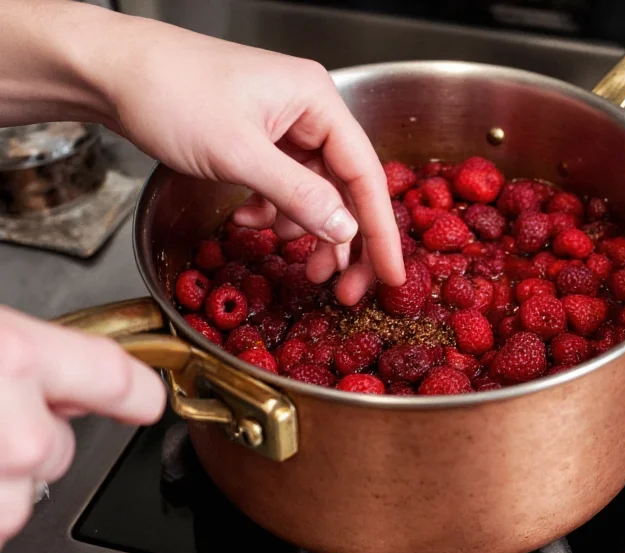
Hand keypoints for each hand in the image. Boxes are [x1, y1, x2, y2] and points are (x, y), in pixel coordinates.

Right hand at [0, 307, 164, 549]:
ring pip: (24, 496)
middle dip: (35, 438)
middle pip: (60, 450)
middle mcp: (17, 426)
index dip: (138, 391)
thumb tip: (74, 380)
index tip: (147, 398)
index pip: (118, 378)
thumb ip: (38, 359)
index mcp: (20, 359)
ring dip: (1, 479)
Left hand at [97, 16, 405, 304]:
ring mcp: (284, 126)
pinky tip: (250, 219)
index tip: (392, 274)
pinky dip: (272, 211)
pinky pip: (284, 186)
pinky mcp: (261, 139)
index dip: (381, 230)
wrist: (112, 71)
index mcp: (317, 102)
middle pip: (345, 187)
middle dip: (342, 240)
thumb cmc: (170, 92)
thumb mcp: (238, 153)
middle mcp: (309, 112)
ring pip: (314, 192)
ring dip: (302, 228)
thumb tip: (344, 231)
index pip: (365, 174)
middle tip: (345, 289)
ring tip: (289, 256)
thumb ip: (297, 195)